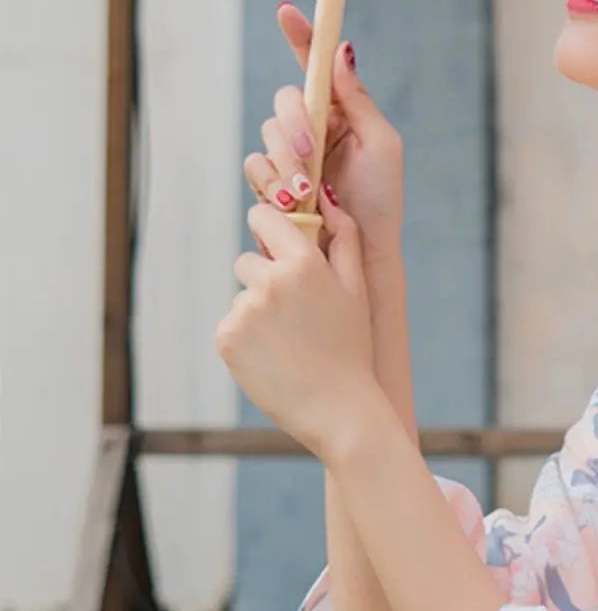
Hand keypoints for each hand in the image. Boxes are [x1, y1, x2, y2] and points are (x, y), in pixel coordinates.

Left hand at [215, 186, 383, 458]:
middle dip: (265, 279)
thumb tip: (328, 202)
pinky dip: (246, 338)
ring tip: (288, 342)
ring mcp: (244, 310)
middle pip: (248, 261)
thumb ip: (345, 239)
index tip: (273, 239)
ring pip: (241, 296)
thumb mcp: (357, 288)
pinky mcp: (227, 337)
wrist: (338, 408)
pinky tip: (272, 356)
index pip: (263, 217)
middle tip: (295, 314)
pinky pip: (230, 324)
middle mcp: (270, 280)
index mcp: (303, 262)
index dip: (267, 226)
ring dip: (257, 312)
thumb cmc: (352, 346)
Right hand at [243, 2, 404, 259]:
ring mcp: (291, 157)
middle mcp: (313, 130)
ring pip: (267, 136)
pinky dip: (271, 182)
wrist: (361, 252)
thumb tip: (341, 50)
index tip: (287, 10)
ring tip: (310, 192)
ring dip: (286, 162)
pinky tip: (292, 202)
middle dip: (294, 125)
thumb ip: (357, 100)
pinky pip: (256, 168)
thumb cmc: (380, 199)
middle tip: (311, 151)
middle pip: (285, 102)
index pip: (314, 68)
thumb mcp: (381, 144)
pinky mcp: (274, 185)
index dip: (300, 36)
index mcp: (341, 114)